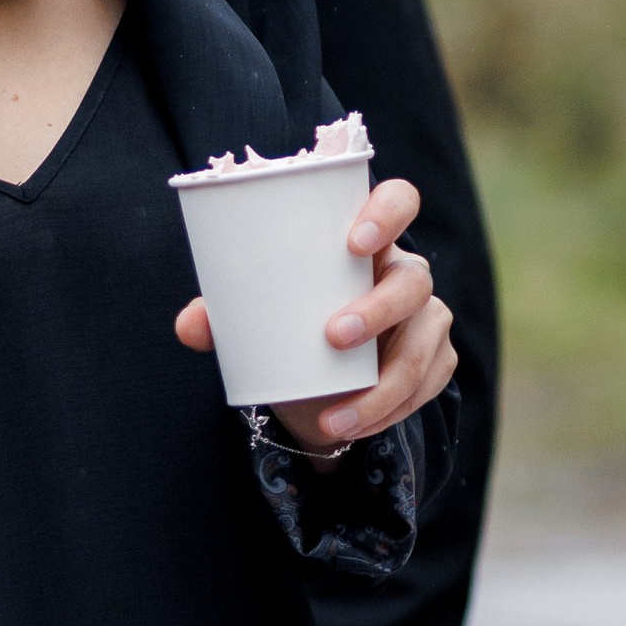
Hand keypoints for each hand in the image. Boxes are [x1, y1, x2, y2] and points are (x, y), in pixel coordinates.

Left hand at [173, 174, 456, 450]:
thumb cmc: (286, 323)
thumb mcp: (253, 317)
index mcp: (366, 241)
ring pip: (422, 344)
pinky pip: (425, 383)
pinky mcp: (436, 358)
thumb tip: (190, 326)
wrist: (313, 383)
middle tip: (333, 336)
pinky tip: (354, 425)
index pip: (398, 200)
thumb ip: (220, 316)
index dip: (388, 211)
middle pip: (413, 280)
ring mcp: (425, 317)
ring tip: (334, 418)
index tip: (354, 242)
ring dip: (383, 387)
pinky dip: (389, 411)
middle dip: (378, 309)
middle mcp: (404, 273)